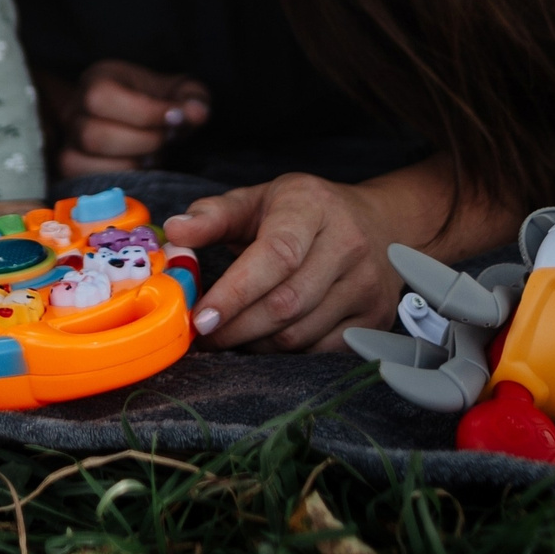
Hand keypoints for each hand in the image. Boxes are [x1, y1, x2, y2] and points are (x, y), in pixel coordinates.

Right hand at [47, 60, 208, 177]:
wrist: (141, 119)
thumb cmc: (159, 103)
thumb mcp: (179, 92)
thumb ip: (192, 98)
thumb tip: (196, 113)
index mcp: (97, 80)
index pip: (103, 97)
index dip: (144, 113)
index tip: (176, 119)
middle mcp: (75, 110)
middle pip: (93, 135)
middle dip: (142, 143)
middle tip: (167, 140)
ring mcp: (69, 141)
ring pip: (84, 163)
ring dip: (131, 165)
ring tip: (154, 155)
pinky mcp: (72, 168)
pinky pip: (84, 182)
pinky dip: (118, 182)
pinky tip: (139, 170)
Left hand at [160, 156, 521, 353]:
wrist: (380, 222)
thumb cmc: (304, 213)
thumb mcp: (258, 200)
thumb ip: (213, 215)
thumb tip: (174, 232)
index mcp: (312, 208)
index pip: (275, 256)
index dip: (236, 292)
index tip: (201, 318)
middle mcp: (348, 244)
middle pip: (286, 303)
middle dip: (236, 327)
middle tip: (203, 334)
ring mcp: (367, 284)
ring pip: (301, 333)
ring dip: (256, 343)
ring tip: (230, 334)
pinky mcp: (376, 317)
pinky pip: (321, 350)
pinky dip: (286, 353)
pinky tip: (266, 338)